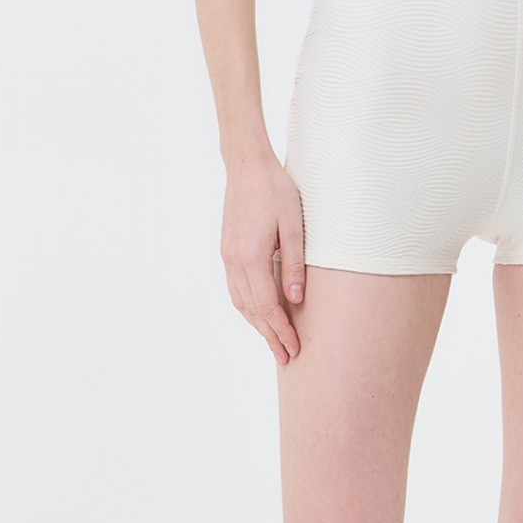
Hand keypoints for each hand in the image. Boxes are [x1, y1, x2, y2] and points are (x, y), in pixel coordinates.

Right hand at [220, 151, 306, 363]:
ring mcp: (227, 256)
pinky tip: (260, 313)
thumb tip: (295, 300)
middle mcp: (234, 261)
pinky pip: (236, 289)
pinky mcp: (227, 251)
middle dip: (269, 335)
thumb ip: (293, 264)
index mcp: (250, 257)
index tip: (294, 348)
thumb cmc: (275, 191)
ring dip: (257, 324)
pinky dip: (249, 307)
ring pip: (240, 302)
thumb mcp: (294, 226)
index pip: (266, 307)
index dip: (281, 331)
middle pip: (251, 311)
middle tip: (287, 356)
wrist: (247, 166)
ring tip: (275, 340)